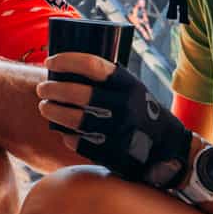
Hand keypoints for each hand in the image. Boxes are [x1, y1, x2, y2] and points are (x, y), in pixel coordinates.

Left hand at [36, 52, 193, 188]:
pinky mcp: (111, 152)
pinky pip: (78, 141)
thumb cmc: (143, 113)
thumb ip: (108, 81)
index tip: (50, 62)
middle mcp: (124, 105)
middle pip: (76, 93)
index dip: (65, 61)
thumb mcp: (134, 90)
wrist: (170, 148)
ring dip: (52, 111)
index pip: (90, 65)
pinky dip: (67, 135)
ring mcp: (117, 129)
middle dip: (52, 89)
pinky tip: (62, 130)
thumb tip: (67, 70)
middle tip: (43, 89)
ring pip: (73, 118)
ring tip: (45, 107)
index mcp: (129, 84)